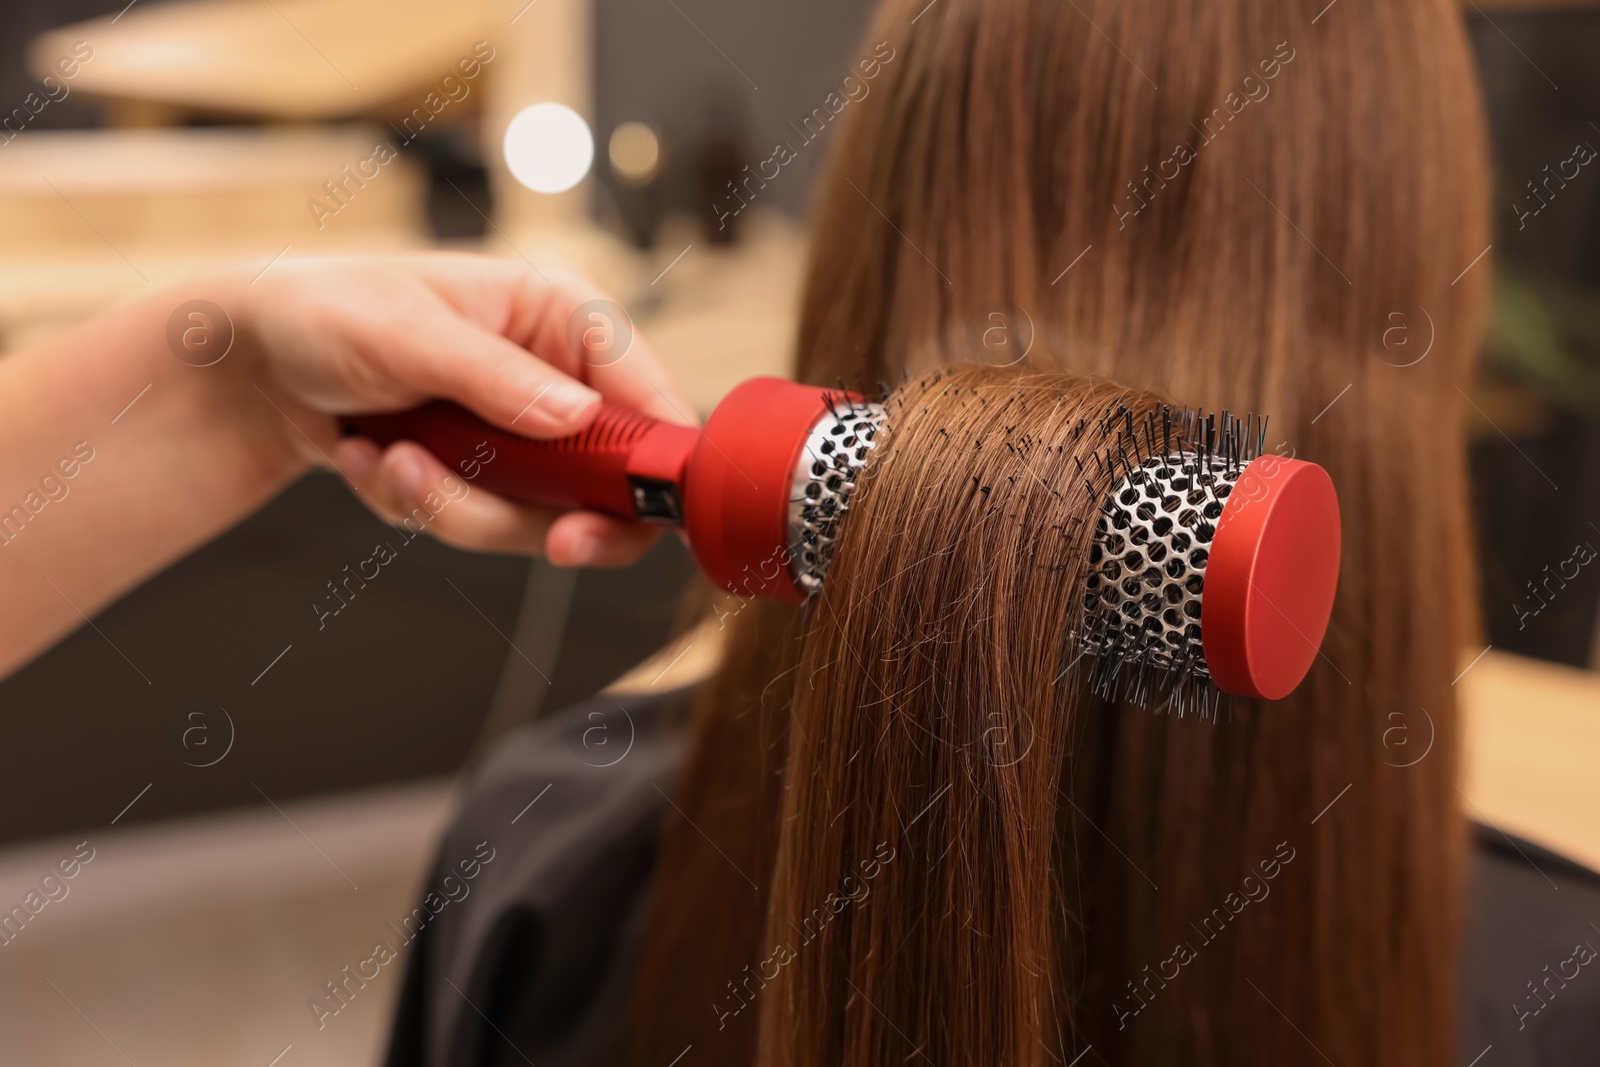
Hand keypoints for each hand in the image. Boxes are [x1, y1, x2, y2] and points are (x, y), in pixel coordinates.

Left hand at [233, 253, 696, 565]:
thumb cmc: (327, 312)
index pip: (652, 397)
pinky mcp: (485, 477)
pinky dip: (418, 506)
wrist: (253, 367)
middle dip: (547, 513)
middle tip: (546, 543)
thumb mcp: (409, 333)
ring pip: (538, 518)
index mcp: (566, 318)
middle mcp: (559, 378)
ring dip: (455, 505)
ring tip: (391, 459)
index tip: (626, 516)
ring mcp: (524, 435)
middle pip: (610, 482)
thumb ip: (497, 378)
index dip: (660, 465)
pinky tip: (373, 460)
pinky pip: (479, 526)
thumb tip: (577, 418)